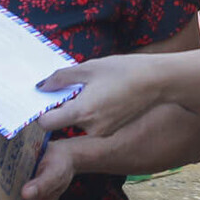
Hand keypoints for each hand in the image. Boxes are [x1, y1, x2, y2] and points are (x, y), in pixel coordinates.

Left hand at [37, 54, 164, 137]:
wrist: (157, 81)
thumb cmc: (123, 70)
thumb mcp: (88, 68)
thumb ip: (61, 78)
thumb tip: (42, 86)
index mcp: (82, 112)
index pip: (46, 123)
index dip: (42, 112)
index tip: (46, 99)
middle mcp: (90, 128)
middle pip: (63, 122)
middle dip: (64, 106)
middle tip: (74, 87)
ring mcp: (103, 132)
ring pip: (79, 122)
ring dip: (79, 108)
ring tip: (95, 89)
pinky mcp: (112, 131)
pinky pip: (92, 124)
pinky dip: (93, 112)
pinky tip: (105, 96)